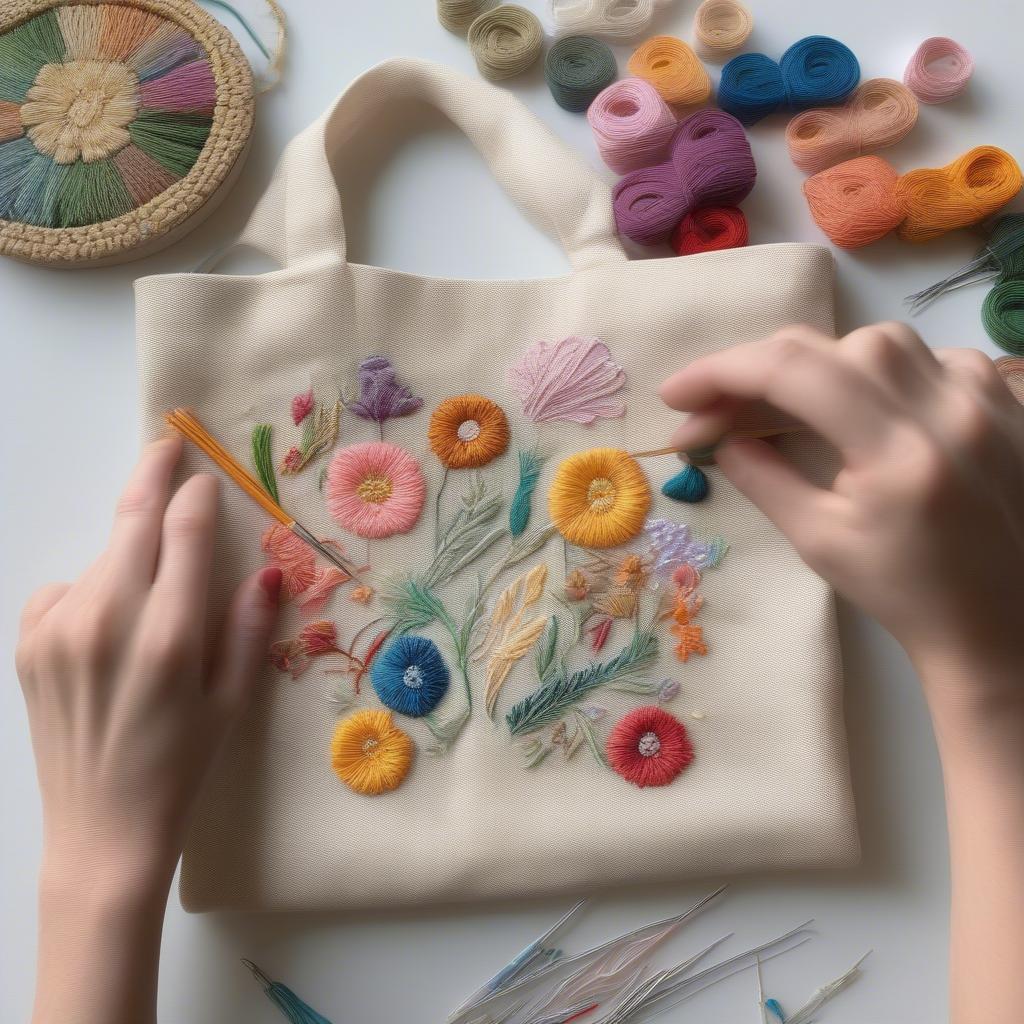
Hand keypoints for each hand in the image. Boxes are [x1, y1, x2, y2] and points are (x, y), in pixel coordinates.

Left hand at [16, 436, 281, 890]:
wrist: (102, 831)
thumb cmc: (183, 766)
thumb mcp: (233, 700)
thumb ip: (250, 626)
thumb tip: (268, 566)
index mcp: (171, 634)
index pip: (185, 530)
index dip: (198, 495)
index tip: (206, 480)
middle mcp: (109, 619)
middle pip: (132, 518)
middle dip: (153, 472)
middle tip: (167, 444)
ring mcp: (59, 629)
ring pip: (102, 555)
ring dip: (128, 551)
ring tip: (148, 597)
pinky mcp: (28, 644)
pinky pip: (64, 587)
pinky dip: (88, 589)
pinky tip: (104, 627)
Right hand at [660, 322, 1023, 704]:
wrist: (1000, 623)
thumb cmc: (905, 594)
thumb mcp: (820, 542)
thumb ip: (763, 479)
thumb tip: (717, 436)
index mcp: (898, 452)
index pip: (792, 372)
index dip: (720, 372)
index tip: (676, 396)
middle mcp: (948, 409)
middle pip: (833, 346)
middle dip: (761, 368)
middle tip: (720, 409)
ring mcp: (987, 399)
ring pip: (884, 341)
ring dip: (822, 365)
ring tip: (791, 408)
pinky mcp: (1007, 401)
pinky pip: (932, 357)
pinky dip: (881, 371)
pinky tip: (865, 407)